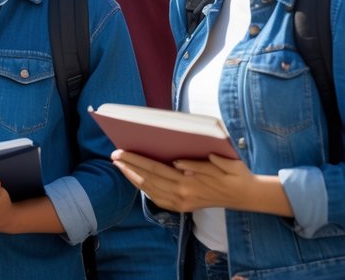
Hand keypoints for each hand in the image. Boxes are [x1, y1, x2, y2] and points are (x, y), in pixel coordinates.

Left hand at [112, 150, 290, 215]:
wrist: (246, 195)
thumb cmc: (234, 173)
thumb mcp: (223, 162)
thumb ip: (200, 163)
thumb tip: (178, 161)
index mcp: (190, 183)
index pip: (155, 170)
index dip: (136, 160)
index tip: (120, 152)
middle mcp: (183, 196)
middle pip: (148, 181)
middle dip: (129, 167)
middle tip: (113, 156)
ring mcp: (182, 204)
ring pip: (150, 191)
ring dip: (133, 178)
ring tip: (120, 166)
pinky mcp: (184, 208)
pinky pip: (158, 199)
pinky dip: (145, 189)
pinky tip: (137, 180)